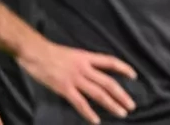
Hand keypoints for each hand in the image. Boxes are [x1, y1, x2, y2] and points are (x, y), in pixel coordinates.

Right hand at [17, 39, 136, 124]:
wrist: (35, 51)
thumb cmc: (51, 52)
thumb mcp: (73, 53)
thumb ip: (84, 62)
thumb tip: (92, 71)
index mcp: (87, 57)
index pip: (111, 62)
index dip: (124, 68)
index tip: (134, 76)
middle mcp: (84, 68)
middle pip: (108, 82)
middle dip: (122, 94)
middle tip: (132, 105)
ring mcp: (75, 79)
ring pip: (98, 93)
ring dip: (111, 104)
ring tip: (122, 113)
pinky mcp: (64, 88)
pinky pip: (80, 103)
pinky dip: (89, 113)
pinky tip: (96, 120)